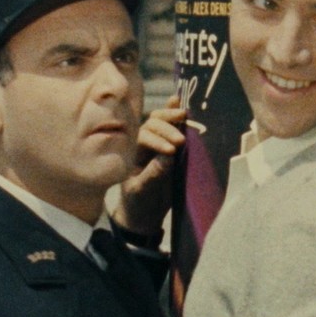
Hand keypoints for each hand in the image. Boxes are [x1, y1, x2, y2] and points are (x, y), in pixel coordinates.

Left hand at [112, 97, 186, 238]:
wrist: (144, 215)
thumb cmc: (138, 202)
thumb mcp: (142, 191)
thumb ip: (153, 174)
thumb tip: (169, 156)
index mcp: (131, 152)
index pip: (143, 137)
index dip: (157, 141)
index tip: (170, 152)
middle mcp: (143, 143)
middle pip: (152, 124)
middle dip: (166, 128)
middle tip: (180, 140)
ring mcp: (157, 143)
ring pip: (161, 121)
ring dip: (172, 117)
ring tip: (185, 115)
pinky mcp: (172, 146)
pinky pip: (173, 127)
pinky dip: (174, 114)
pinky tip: (179, 101)